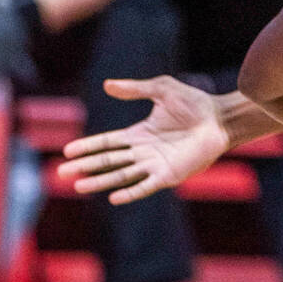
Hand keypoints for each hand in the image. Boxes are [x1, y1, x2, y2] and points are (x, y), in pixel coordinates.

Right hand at [58, 76, 228, 204]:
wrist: (220, 117)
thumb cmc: (195, 103)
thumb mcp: (162, 89)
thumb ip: (136, 89)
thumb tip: (107, 85)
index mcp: (140, 133)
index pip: (108, 143)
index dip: (89, 146)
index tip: (69, 151)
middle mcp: (144, 152)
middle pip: (108, 161)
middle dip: (85, 166)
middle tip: (62, 172)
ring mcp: (155, 164)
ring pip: (121, 175)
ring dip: (100, 181)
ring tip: (79, 185)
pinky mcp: (169, 174)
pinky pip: (145, 186)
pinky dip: (129, 192)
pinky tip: (113, 197)